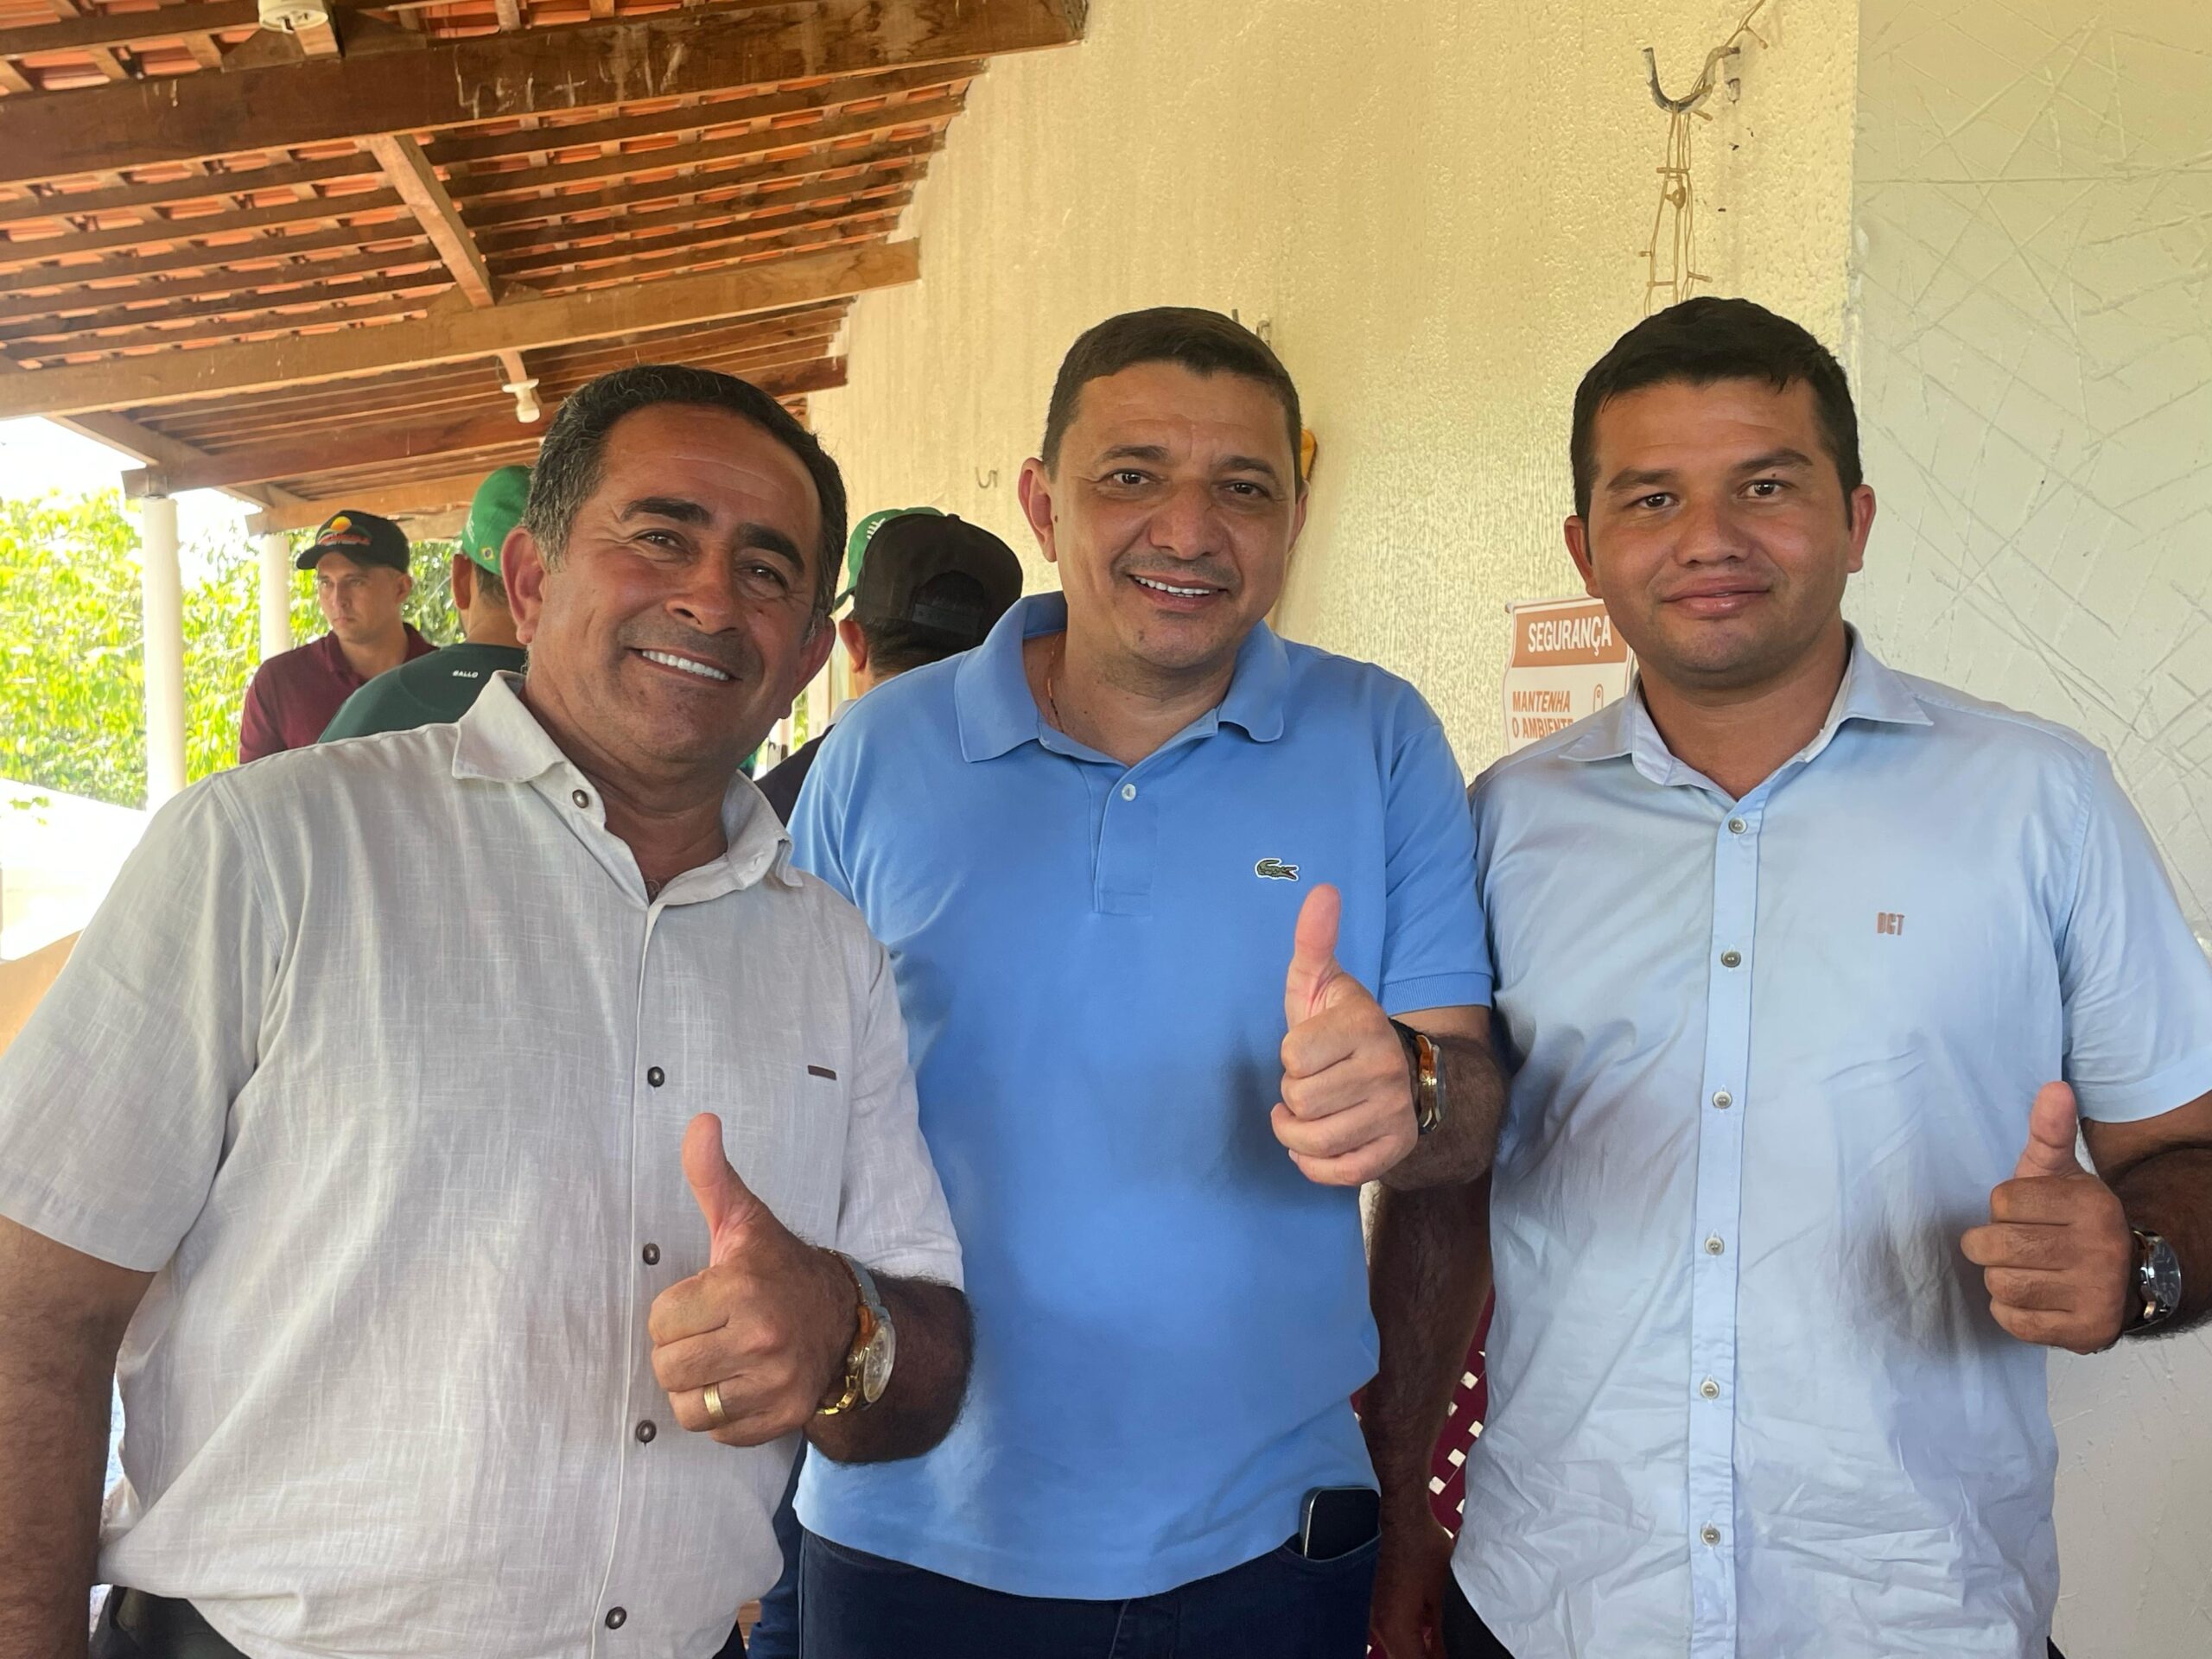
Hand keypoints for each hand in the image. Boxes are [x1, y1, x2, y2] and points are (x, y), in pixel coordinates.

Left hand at [649, 1113, 857, 1444]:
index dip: (674, 1312)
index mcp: (743, 1288)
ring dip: (696, 1388)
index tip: (703, 1302)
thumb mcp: (747, 1221)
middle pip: (668, 1367)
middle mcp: (762, 1338)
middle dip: (681, 1351)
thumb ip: (713, 1177)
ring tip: (720, 1361)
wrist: (848, 1322)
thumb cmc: (781, 1270)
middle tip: (710, 1334)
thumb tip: (700, 1122)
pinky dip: (721, 1414)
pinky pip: (716, 1432)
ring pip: (687, 1406)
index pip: (660, 1322)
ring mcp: (775, 1384)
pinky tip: (741, 1384)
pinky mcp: (781, 1419)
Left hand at [1275, 883, 1416, 1185]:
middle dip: (1292, 1095)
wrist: (1397, 1073)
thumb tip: (1321, 890)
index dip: (1290, 1055)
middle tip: (1312, 1082)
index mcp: (1364, 1026)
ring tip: (1308, 1113)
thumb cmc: (1341, 1028)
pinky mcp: (1394, 1150)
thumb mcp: (1323, 982)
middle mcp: (1385, 1071)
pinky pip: (1337, 1174)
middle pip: (1299, 1101)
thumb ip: (1314, 940)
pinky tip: (1316, 1145)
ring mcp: (1393, 1114)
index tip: (1309, 1049)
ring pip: (1313, 1142)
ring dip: (1297, 1133)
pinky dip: (1315, 1165)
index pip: (1292, 1057)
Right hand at [1369, 1504, 1452, 1658]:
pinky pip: (1395, 1628)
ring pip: (1400, 1644)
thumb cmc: (1422, 1548)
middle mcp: (1378, 1624)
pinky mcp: (1378, 1600)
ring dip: (1421, 1645)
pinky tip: (1431, 1621)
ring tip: (1442, 1636)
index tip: (1450, 1655)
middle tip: (1449, 1646)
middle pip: (1405, 1656)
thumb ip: (1443, 1636)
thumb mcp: (1444, 1596)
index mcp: (1394, 1628)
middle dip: (1428, 1655)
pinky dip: (1414, 1631)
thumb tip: (1449, 1655)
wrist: (1401, 1515)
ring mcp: (1375, 1612)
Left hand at [1960, 1082, 2133, 1353]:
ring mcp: (2097, 1294)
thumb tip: (2055, 1086)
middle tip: (2004, 1244)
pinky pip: (2015, 1322)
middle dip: (1988, 1245)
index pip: (2002, 1200)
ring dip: (1999, 1278)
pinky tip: (2030, 1297)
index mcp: (2090, 1203)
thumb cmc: (2070, 1218)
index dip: (2001, 1207)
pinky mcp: (2086, 1332)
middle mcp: (2100, 1249)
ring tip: (2021, 1270)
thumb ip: (2049, 1131)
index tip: (2020, 1213)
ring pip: (2003, 1284)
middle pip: (1997, 1246)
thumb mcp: (2060, 1172)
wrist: (2125, 1275)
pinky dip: (2010, 1311)